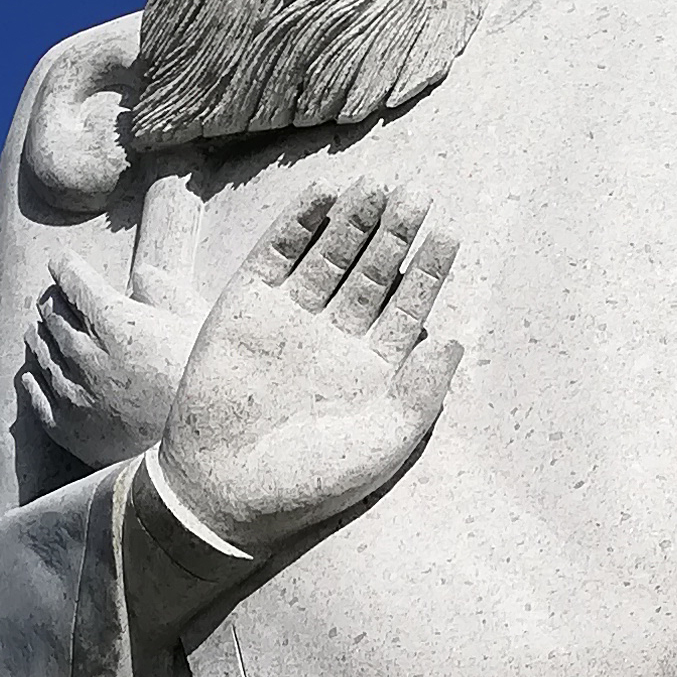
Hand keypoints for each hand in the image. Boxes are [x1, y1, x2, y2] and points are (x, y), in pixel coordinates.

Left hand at [19, 249, 202, 468]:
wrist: (205, 456)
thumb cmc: (210, 384)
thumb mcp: (199, 323)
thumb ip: (164, 291)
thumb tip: (139, 276)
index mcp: (117, 323)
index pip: (75, 281)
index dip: (67, 266)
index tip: (63, 261)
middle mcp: (87, 356)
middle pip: (54, 316)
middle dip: (54, 300)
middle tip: (54, 295)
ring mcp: (75, 395)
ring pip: (42, 354)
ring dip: (40, 336)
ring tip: (39, 328)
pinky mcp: (70, 431)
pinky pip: (38, 399)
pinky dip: (33, 382)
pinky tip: (31, 375)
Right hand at [157, 180, 460, 553]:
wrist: (221, 491)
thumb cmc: (307, 483)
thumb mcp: (381, 444)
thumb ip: (422, 394)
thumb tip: (455, 339)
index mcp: (369, 370)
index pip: (406, 308)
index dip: (428, 272)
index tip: (449, 235)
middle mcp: (332, 338)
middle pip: (372, 272)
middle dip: (395, 234)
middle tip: (418, 196)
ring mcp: (289, 318)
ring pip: (329, 255)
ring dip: (354, 220)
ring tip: (379, 186)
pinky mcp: (244, 304)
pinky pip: (276, 253)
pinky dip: (300, 223)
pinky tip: (326, 194)